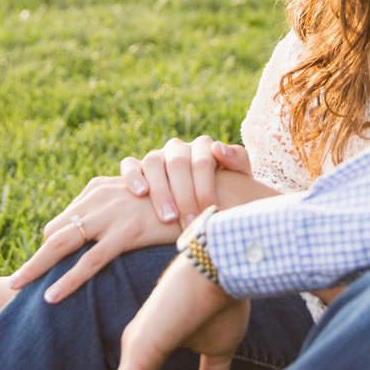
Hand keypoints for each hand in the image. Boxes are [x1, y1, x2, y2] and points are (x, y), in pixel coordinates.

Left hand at [9, 177, 181, 301]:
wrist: (213, 193)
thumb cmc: (184, 201)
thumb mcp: (148, 203)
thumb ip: (127, 213)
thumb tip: (118, 235)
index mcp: (105, 188)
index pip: (68, 217)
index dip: (56, 241)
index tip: (45, 262)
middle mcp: (103, 196)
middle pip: (57, 231)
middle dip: (36, 257)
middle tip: (15, 280)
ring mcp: (112, 214)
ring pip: (62, 244)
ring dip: (36, 267)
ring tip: (16, 286)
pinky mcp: (127, 232)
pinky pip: (90, 262)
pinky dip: (67, 281)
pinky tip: (50, 297)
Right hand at [120, 135, 254, 225]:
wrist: (211, 199)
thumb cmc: (227, 190)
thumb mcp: (240, 177)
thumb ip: (236, 159)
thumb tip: (218, 148)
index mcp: (203, 147)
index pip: (203, 161)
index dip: (205, 188)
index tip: (209, 212)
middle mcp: (179, 148)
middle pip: (178, 163)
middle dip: (184, 195)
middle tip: (189, 222)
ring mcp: (158, 156)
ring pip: (153, 162)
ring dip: (160, 190)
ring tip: (168, 217)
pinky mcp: (138, 167)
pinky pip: (129, 165)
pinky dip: (133, 176)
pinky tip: (141, 193)